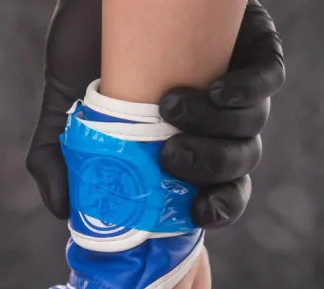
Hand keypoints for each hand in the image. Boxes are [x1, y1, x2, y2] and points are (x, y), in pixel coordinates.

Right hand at [27, 0, 285, 228]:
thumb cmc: (85, 41)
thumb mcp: (60, 101)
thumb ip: (55, 156)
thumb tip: (63, 209)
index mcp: (184, 141)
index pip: (219, 190)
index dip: (218, 208)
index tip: (195, 211)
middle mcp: (217, 119)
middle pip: (238, 163)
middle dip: (210, 169)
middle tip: (171, 155)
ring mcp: (237, 81)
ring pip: (251, 126)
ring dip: (214, 127)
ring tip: (168, 106)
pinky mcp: (253, 44)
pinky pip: (268, 79)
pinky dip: (247, 92)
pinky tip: (215, 91)